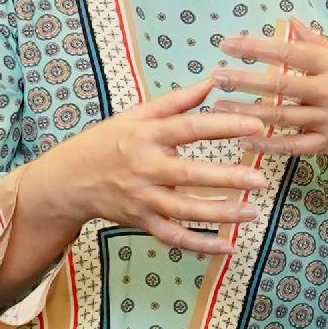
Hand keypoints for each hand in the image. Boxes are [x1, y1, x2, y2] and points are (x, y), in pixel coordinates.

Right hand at [14, 71, 273, 255]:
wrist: (67, 180)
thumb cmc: (105, 143)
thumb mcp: (135, 116)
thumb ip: (175, 101)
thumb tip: (211, 81)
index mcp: (145, 136)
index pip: (189, 128)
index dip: (224, 126)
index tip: (256, 124)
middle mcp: (144, 168)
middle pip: (189, 175)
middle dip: (226, 178)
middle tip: (260, 179)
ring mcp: (142, 198)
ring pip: (184, 211)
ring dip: (220, 215)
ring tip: (252, 212)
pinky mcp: (141, 222)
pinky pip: (173, 237)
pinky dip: (199, 244)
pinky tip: (227, 247)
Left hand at [216, 17, 327, 176]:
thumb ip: (318, 44)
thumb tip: (291, 23)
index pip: (288, 53)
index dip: (255, 47)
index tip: (228, 44)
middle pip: (280, 85)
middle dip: (244, 81)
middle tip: (216, 76)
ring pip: (281, 117)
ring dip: (247, 113)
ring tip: (219, 107)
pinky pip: (293, 145)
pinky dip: (268, 144)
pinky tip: (245, 140)